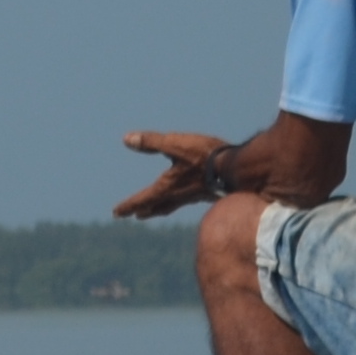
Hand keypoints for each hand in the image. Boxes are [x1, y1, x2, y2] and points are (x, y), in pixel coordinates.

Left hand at [116, 131, 232, 219]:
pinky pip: (188, 202)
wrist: (238, 166)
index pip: (142, 199)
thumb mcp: (175, 144)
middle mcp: (178, 195)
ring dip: (160, 209)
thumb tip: (127, 139)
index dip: (128, 205)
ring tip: (151, 212)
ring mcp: (194, 196)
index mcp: (167, 187)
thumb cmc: (204, 155)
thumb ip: (151, 142)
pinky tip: (186, 199)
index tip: (117, 212)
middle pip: (156, 206)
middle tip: (133, 215)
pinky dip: (179, 203)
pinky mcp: (208, 193)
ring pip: (172, 206)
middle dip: (143, 210)